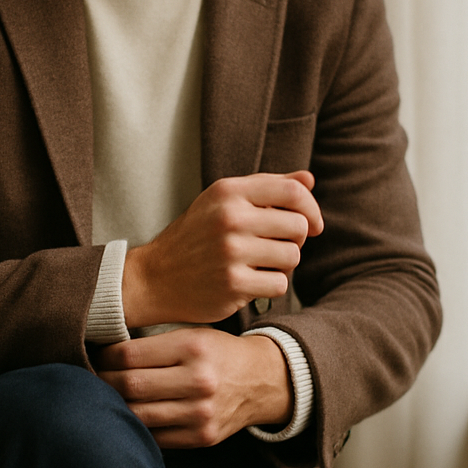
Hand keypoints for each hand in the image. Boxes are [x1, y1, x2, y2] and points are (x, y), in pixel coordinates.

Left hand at [97, 329, 292, 447]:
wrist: (262, 381)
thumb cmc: (218, 354)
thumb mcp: (193, 335)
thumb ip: (154, 344)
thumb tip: (102, 354)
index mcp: (193, 347)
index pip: (129, 355)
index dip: (103, 358)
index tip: (95, 358)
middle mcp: (199, 380)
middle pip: (130, 386)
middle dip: (101, 383)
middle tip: (89, 379)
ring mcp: (201, 412)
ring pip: (138, 415)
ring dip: (114, 407)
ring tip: (102, 399)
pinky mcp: (202, 436)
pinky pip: (155, 436)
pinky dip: (136, 427)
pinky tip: (127, 417)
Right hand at [121, 171, 322, 328]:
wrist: (154, 278)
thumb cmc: (195, 237)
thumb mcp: (223, 202)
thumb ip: (267, 188)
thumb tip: (309, 180)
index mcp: (229, 191)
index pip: (293, 192)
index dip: (311, 209)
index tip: (313, 225)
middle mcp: (230, 218)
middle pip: (299, 227)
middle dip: (295, 241)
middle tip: (275, 248)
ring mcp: (231, 252)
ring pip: (292, 257)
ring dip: (282, 265)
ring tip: (259, 265)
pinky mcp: (233, 284)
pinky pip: (279, 284)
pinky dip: (270, 287)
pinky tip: (250, 283)